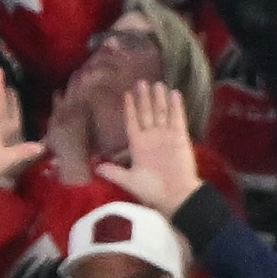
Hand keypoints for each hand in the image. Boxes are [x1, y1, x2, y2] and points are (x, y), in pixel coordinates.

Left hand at [111, 77, 202, 213]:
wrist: (176, 196)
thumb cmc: (152, 190)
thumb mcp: (129, 181)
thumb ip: (114, 172)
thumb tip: (96, 167)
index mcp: (138, 145)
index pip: (132, 122)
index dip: (130, 109)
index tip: (126, 94)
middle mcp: (151, 137)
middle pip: (147, 113)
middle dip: (144, 98)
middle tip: (141, 81)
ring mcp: (166, 136)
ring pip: (161, 112)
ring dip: (158, 98)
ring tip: (156, 83)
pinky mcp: (180, 137)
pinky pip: (177, 118)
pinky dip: (176, 106)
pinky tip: (174, 92)